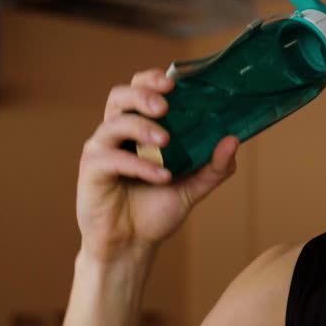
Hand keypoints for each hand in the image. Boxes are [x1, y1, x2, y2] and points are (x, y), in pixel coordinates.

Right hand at [76, 68, 238, 262]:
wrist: (132, 245)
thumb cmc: (156, 211)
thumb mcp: (192, 187)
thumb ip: (213, 166)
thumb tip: (234, 140)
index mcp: (138, 128)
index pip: (139, 90)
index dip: (151, 80)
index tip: (173, 83)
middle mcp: (116, 133)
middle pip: (119, 96)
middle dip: (142, 95)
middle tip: (166, 106)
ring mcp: (101, 149)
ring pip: (114, 123)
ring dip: (142, 127)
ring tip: (166, 141)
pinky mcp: (91, 170)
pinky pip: (112, 159)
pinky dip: (139, 165)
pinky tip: (161, 176)